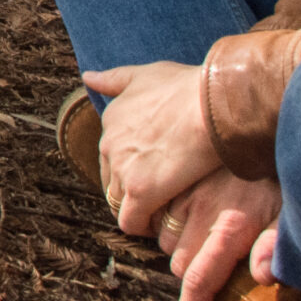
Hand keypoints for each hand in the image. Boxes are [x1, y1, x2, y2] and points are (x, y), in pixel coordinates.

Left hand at [83, 58, 223, 236]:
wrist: (212, 105)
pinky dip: (143, 226)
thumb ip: (116, 79)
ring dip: (137, 209)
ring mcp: (122, 168)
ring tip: (164, 212)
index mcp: (112, 117)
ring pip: (118, 201)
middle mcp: (109, 143)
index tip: (155, 171)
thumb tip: (88, 77)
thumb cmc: (189, 88)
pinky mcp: (140, 191)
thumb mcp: (147, 74)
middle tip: (161, 196)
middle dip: (131, 190)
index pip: (111, 153)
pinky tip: (163, 224)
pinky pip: (131, 221)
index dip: (132, 166)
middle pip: (111, 179)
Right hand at [156, 169, 283, 300]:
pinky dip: (167, 212)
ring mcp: (182, 192)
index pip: (200, 281)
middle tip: (214, 253)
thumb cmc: (288, 171)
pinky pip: (158, 207)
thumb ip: (279, 244)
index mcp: (230, 228)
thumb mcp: (294, 210)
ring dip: (177, 239)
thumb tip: (264, 276)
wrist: (261, 116)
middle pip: (177, 262)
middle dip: (188, 266)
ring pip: (163, 236)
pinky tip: (187, 203)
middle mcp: (199, 213)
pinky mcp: (173, 174)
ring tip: (205, 224)